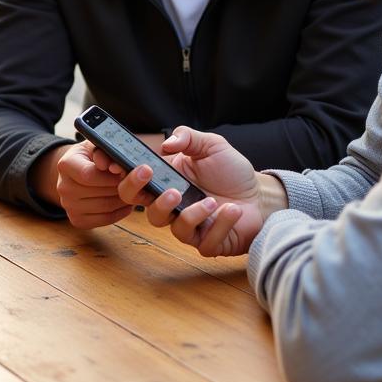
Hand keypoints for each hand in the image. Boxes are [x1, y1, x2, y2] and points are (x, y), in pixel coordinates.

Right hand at [55, 142, 132, 228]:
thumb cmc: (90, 156)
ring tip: (130, 190)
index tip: (124, 172)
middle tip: (132, 181)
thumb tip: (115, 168)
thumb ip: (106, 152)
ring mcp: (69, 206)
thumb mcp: (96, 146)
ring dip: (124, 199)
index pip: (89, 175)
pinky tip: (125, 203)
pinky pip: (106, 219)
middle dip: (121, 187)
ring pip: (106, 207)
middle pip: (100, 192)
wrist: (76, 172)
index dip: (111, 175)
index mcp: (65, 164)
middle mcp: (63, 187)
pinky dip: (121, 212)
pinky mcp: (77, 220)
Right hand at [116, 127, 267, 256]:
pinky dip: (220, 225)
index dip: (126, 178)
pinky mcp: (208, 243)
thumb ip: (188, 137)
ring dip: (192, 215)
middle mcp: (172, 206)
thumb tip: (167, 144)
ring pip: (173, 228)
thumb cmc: (231, 172)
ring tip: (211, 201)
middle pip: (142, 209)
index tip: (121, 167)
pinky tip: (232, 211)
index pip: (135, 183)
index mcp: (166, 181)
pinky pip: (204, 242)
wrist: (261, 195)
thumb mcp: (211, 145)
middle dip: (149, 198)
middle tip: (170, 189)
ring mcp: (189, 227)